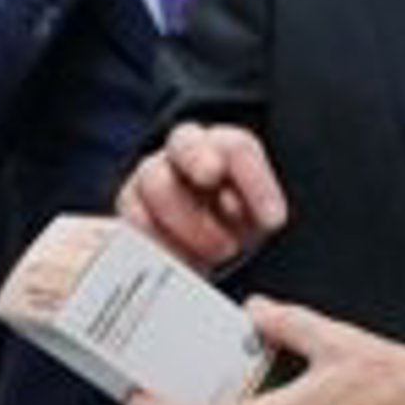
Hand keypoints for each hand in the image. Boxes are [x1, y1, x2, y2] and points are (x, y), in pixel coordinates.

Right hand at [117, 124, 286, 271]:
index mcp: (222, 147)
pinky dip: (164, 244)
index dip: (256, 181)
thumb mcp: (253, 217)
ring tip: (220, 252)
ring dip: (190, 221)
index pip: (238, 148)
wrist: (195, 246)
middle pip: (185, 141)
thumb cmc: (232, 223)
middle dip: (201, 161)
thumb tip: (244, 209)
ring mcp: (149, 175)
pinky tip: (186, 262)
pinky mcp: (129, 207)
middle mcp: (182, 152)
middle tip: (215, 185)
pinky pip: (136, 220)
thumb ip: (255, 209)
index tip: (275, 222)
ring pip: (157, 181)